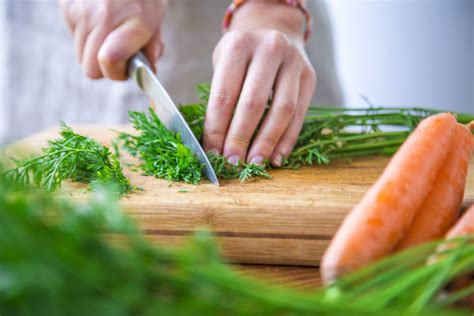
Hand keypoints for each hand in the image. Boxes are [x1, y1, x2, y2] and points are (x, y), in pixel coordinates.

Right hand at [59, 0, 165, 79]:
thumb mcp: (156, 17)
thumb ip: (152, 48)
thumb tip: (147, 73)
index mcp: (134, 24)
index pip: (110, 60)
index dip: (115, 73)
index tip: (123, 69)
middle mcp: (105, 18)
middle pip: (91, 68)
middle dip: (103, 68)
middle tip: (116, 54)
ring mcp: (82, 12)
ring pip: (80, 55)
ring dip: (93, 50)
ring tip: (107, 30)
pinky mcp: (67, 8)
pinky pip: (73, 36)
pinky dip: (84, 34)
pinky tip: (96, 18)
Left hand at [203, 2, 315, 166]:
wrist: (274, 29)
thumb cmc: (242, 54)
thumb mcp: (224, 63)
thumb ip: (221, 98)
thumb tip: (216, 145)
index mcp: (239, 45)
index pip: (225, 94)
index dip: (217, 128)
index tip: (212, 152)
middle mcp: (269, 49)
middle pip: (254, 102)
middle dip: (241, 137)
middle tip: (232, 162)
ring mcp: (294, 61)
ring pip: (282, 109)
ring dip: (267, 142)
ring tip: (255, 162)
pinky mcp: (309, 76)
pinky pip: (300, 113)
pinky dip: (288, 139)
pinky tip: (277, 157)